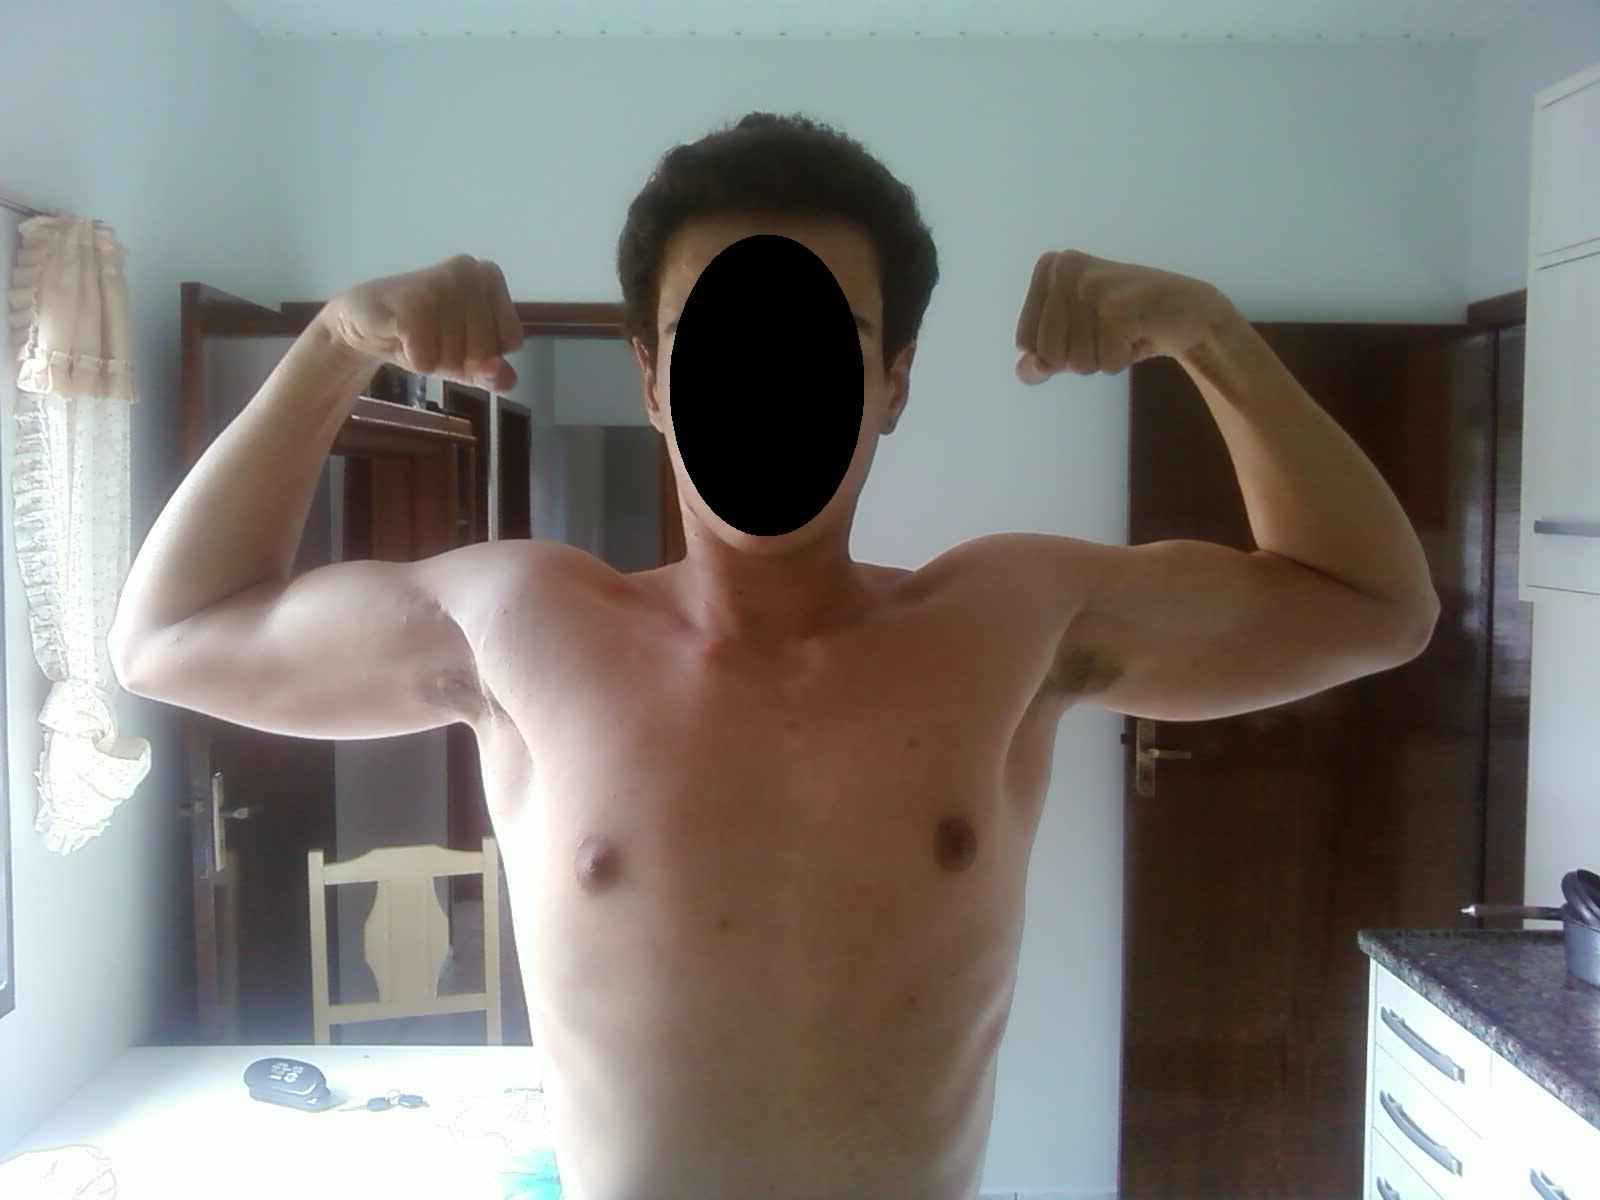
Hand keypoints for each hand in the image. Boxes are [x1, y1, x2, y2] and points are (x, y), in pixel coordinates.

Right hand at [320, 254, 524, 389]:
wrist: (363, 326)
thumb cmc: (423, 337)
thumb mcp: (466, 360)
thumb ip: (494, 374)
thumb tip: (504, 377)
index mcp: (489, 276)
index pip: (511, 341)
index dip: (485, 355)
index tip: (459, 339)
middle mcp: (468, 270)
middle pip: (485, 352)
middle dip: (457, 360)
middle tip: (431, 339)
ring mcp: (439, 283)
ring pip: (457, 357)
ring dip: (433, 361)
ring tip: (414, 338)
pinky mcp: (409, 303)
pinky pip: (428, 359)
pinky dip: (415, 361)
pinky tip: (399, 339)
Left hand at [1014, 250, 1235, 383]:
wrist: (1187, 312)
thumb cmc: (1123, 326)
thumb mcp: (1074, 342)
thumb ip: (1041, 359)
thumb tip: (1026, 368)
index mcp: (1048, 267)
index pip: (1024, 342)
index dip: (1059, 351)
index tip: (1089, 326)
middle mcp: (1064, 267)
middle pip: (1048, 355)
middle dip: (1082, 358)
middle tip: (1110, 331)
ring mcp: (1090, 284)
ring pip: (1077, 363)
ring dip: (1104, 359)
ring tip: (1124, 331)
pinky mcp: (1116, 305)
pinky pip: (1106, 362)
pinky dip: (1124, 359)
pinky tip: (1139, 333)